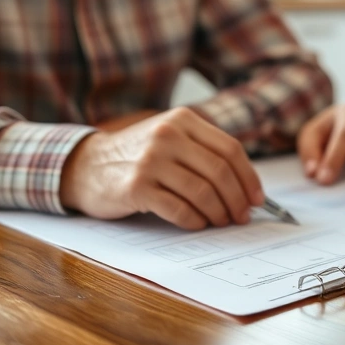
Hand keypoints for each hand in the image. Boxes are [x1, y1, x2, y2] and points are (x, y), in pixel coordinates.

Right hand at [60, 108, 263, 228]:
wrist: (88, 165)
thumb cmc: (138, 156)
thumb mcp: (170, 137)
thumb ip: (203, 152)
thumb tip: (246, 187)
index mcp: (182, 120)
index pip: (230, 149)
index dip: (249, 177)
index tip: (257, 198)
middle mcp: (167, 135)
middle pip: (220, 172)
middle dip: (237, 199)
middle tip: (242, 216)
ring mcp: (150, 161)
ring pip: (203, 192)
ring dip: (219, 213)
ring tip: (221, 222)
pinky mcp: (137, 187)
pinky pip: (179, 209)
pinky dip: (195, 221)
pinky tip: (198, 224)